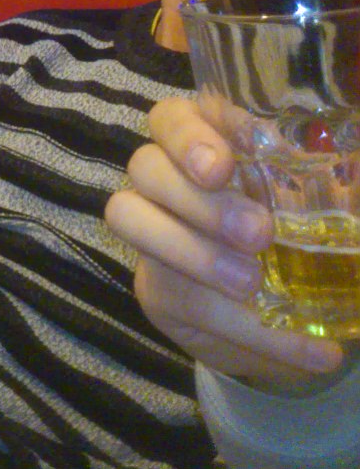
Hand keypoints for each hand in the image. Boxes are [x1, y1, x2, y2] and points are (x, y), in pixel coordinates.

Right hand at [104, 97, 343, 383]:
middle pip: (145, 166)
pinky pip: (186, 301)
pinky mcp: (157, 288)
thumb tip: (359, 161)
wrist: (289, 310)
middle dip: (198, 200)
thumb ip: (329, 178)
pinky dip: (252, 330)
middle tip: (257, 234)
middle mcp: (162, 180)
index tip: (222, 167)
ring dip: (193, 252)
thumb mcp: (319, 200)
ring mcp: (150, 232)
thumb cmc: (302, 229)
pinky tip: (314, 350)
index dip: (186, 135)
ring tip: (253, 285)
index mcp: (201, 145)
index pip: (169, 118)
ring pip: (131, 218)